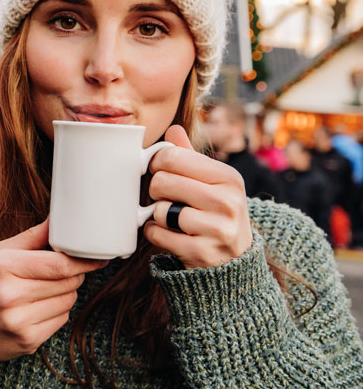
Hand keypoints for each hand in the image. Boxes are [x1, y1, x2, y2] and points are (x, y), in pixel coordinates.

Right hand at [0, 218, 106, 388]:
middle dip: (73, 274)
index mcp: (3, 267)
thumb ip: (31, 238)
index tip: (98, 256)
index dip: (84, 260)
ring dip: (64, 293)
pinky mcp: (28, 342)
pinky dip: (57, 312)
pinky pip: (62, 320)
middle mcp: (11, 295)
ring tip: (41, 290)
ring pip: (68, 301)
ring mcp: (20, 321)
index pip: (59, 264)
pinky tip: (36, 308)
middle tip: (59, 271)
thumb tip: (60, 220)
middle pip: (68, 282)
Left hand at [144, 125, 252, 268]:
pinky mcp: (202, 252)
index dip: (157, 163)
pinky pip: (157, 234)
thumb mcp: (210, 181)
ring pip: (160, 210)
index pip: (172, 157)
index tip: (161, 171)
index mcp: (228, 177)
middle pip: (162, 182)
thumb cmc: (215, 211)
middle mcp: (228, 202)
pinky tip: (169, 233)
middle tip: (167, 197)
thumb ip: (189, 155)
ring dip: (158, 214)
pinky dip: (155, 233)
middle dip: (156, 190)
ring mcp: (217, 229)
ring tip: (173, 217)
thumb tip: (173, 129)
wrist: (234, 258)